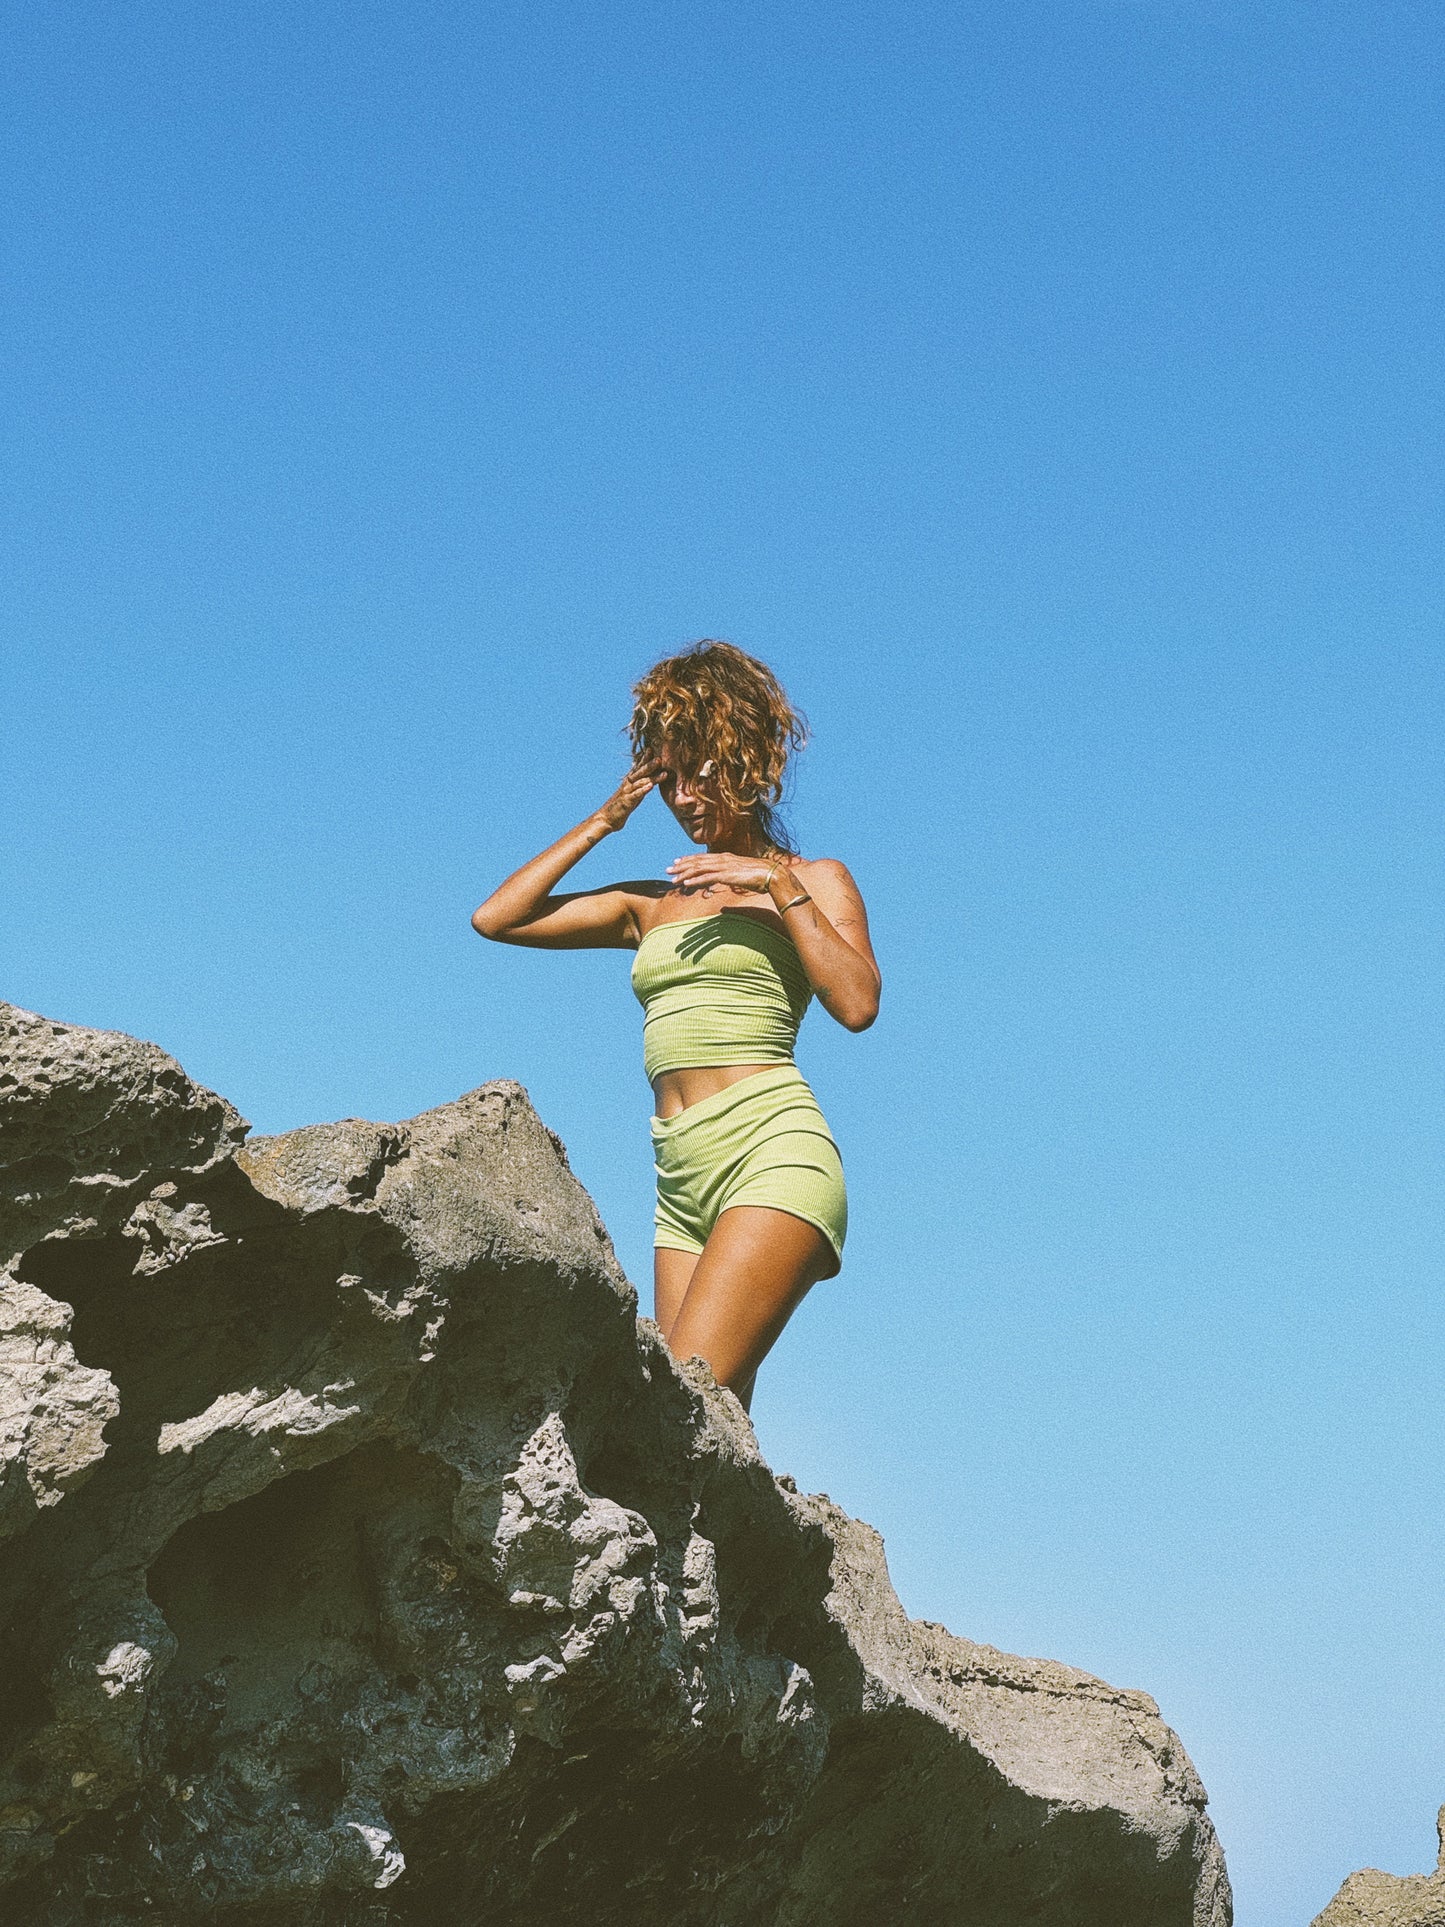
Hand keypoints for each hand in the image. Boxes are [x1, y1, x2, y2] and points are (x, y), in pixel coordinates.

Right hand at [593, 761, 657, 833]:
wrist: (606, 819)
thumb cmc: (619, 808)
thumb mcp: (631, 796)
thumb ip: (639, 789)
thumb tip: (648, 784)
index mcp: (629, 783)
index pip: (638, 768)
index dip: (644, 759)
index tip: (651, 749)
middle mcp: (627, 785)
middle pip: (640, 772)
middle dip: (650, 765)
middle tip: (660, 758)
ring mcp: (627, 792)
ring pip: (641, 782)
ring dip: (653, 777)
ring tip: (663, 772)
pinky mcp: (626, 802)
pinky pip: (636, 795)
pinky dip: (643, 790)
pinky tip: (651, 786)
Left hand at [666, 851, 786, 895]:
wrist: (771, 874)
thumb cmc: (759, 876)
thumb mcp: (741, 875)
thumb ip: (731, 876)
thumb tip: (725, 880)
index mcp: (725, 858)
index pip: (703, 857)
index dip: (688, 859)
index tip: (677, 862)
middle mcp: (722, 859)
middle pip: (697, 861)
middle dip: (681, 866)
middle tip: (668, 870)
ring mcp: (724, 866)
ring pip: (699, 868)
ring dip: (684, 874)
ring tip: (673, 879)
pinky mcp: (727, 875)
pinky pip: (707, 877)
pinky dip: (695, 880)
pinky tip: (686, 884)